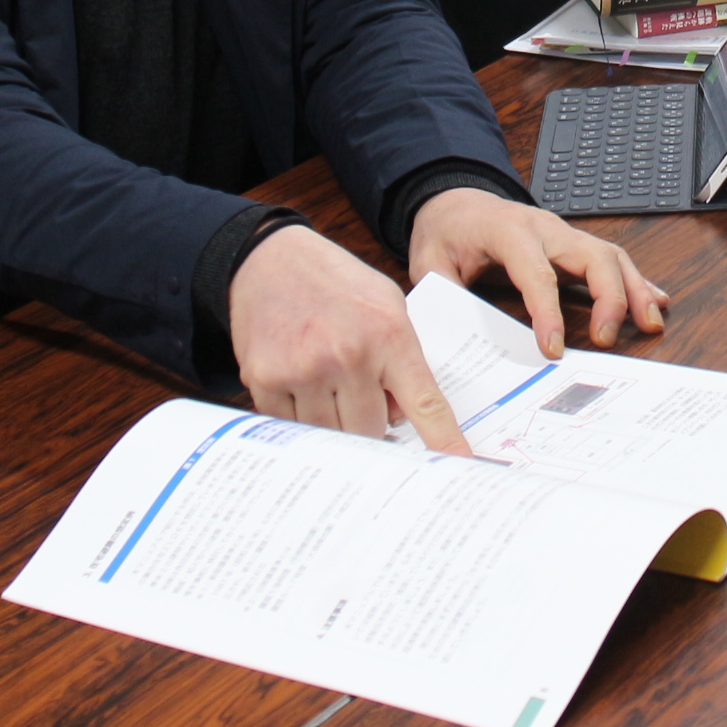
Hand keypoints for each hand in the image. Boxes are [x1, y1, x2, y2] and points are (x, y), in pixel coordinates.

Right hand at [226, 223, 470, 453]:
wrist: (269, 259)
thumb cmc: (335, 284)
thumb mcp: (386, 306)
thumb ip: (402, 359)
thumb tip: (404, 417)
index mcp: (388, 335)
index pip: (426, 402)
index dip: (443, 440)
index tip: (460, 467)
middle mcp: (349, 355)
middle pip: (372, 431)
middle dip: (371, 423)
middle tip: (358, 394)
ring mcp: (305, 370)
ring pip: (332, 436)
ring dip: (334, 422)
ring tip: (327, 383)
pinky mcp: (265, 380)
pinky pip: (291, 428)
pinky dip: (299, 417)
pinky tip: (299, 384)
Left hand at [407, 187, 670, 356]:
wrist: (456, 202)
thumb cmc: (446, 231)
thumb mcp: (428, 260)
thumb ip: (441, 293)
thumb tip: (454, 334)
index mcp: (508, 231)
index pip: (536, 273)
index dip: (548, 312)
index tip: (553, 349)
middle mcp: (545, 229)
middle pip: (591, 256)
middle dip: (608, 298)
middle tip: (607, 339)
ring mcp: (565, 235)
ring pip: (611, 256)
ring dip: (635, 290)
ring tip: (650, 324)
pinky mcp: (574, 246)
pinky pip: (613, 260)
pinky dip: (638, 282)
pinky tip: (656, 302)